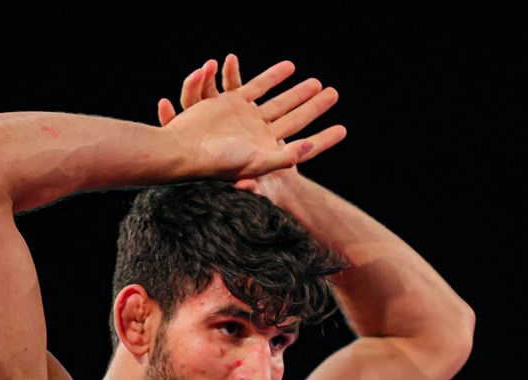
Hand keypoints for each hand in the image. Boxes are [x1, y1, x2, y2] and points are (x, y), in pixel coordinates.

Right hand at [158, 54, 344, 201]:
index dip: (324, 138)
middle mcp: (260, 134)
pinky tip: (289, 67)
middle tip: (333, 94)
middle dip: (315, 106)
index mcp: (268, 152)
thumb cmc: (218, 163)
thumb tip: (311, 147)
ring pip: (279, 100)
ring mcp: (247, 117)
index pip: (303, 144)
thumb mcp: (255, 163)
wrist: (183, 149)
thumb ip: (284, 156)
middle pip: (295, 118)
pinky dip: (272, 76)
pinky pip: (256, 86)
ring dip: (297, 91)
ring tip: (316, 82)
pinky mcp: (232, 101)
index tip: (343, 129)